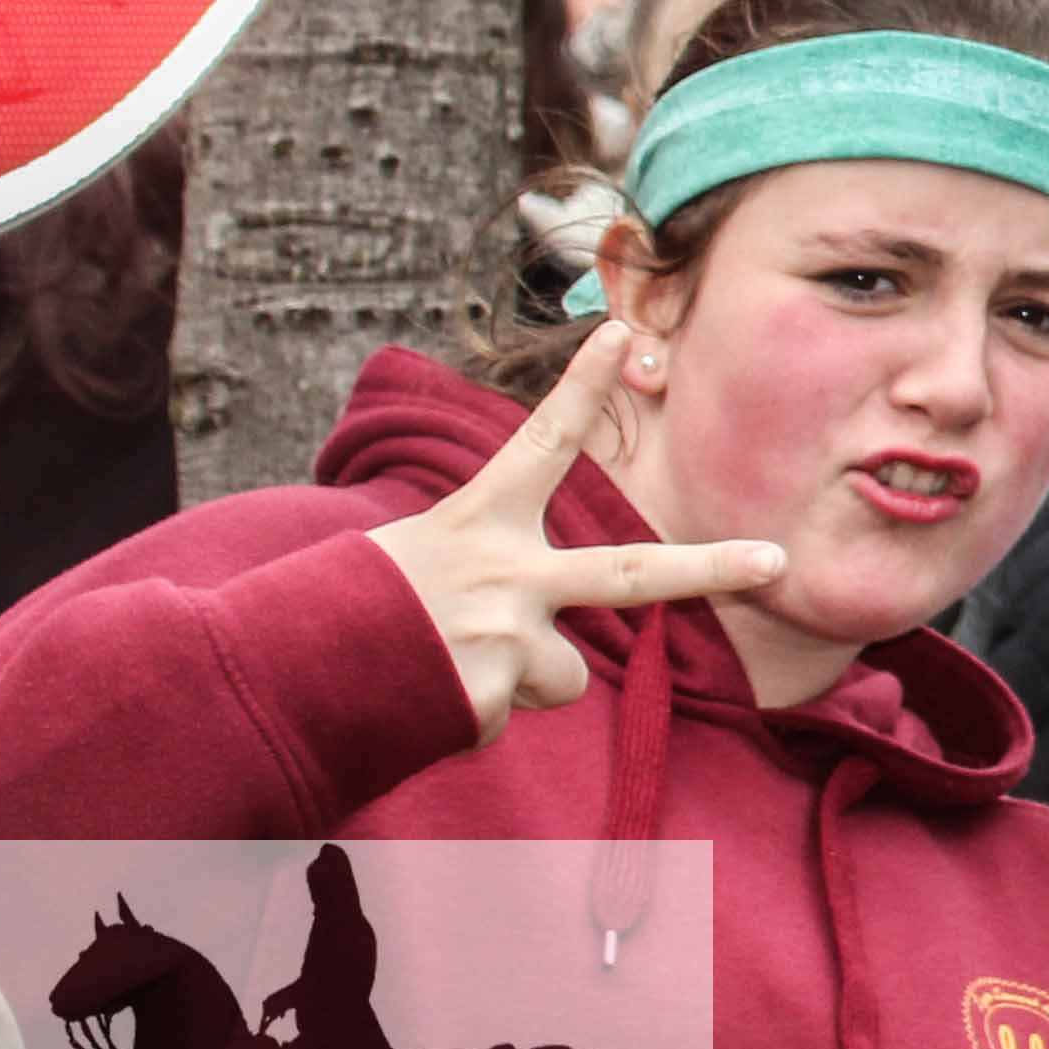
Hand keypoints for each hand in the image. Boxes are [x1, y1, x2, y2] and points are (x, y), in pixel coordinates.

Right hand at [365, 328, 787, 747]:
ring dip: (517, 682)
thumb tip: (544, 635)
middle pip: (633, 574)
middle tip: (775, 560)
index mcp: (476, 521)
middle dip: (711, 568)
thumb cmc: (343, 611)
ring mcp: (506, 635)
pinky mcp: (493, 695)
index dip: (582, 387)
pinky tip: (422, 700)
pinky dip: (473, 716)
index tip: (623, 332)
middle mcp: (505, 573)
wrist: (273, 674)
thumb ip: (492, 578)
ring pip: (562, 674)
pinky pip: (510, 712)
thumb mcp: (416, 563)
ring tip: (442, 668)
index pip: (541, 444)